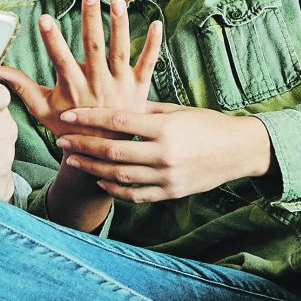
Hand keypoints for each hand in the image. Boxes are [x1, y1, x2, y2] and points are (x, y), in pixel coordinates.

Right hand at [0, 0, 160, 129]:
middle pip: (93, 46)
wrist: (102, 152)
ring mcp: (120, 85)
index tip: (43, 18)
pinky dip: (153, 45)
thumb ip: (22, 87)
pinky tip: (157, 23)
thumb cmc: (69, 128)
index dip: (51, 39)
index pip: (60, 59)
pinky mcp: (139, 88)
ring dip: (120, 25)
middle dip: (91, 18)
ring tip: (118, 1)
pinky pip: (148, 64)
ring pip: (120, 51)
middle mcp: (98, 84)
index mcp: (73, 87)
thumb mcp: (42, 109)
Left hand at [54, 101, 272, 203]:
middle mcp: (164, 154)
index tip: (68, 116)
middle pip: (112, 151)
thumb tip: (117, 105)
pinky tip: (101, 182)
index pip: (117, 122)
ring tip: (73, 162)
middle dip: (82, 146)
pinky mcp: (172, 193)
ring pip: (119, 176)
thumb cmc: (208, 124)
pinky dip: (115, 189)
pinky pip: (136, 195)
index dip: (89, 119)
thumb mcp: (178, 111)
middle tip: (61, 142)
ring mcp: (167, 176)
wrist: (240, 150)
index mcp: (165, 128)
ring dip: (92, 169)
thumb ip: (147, 110)